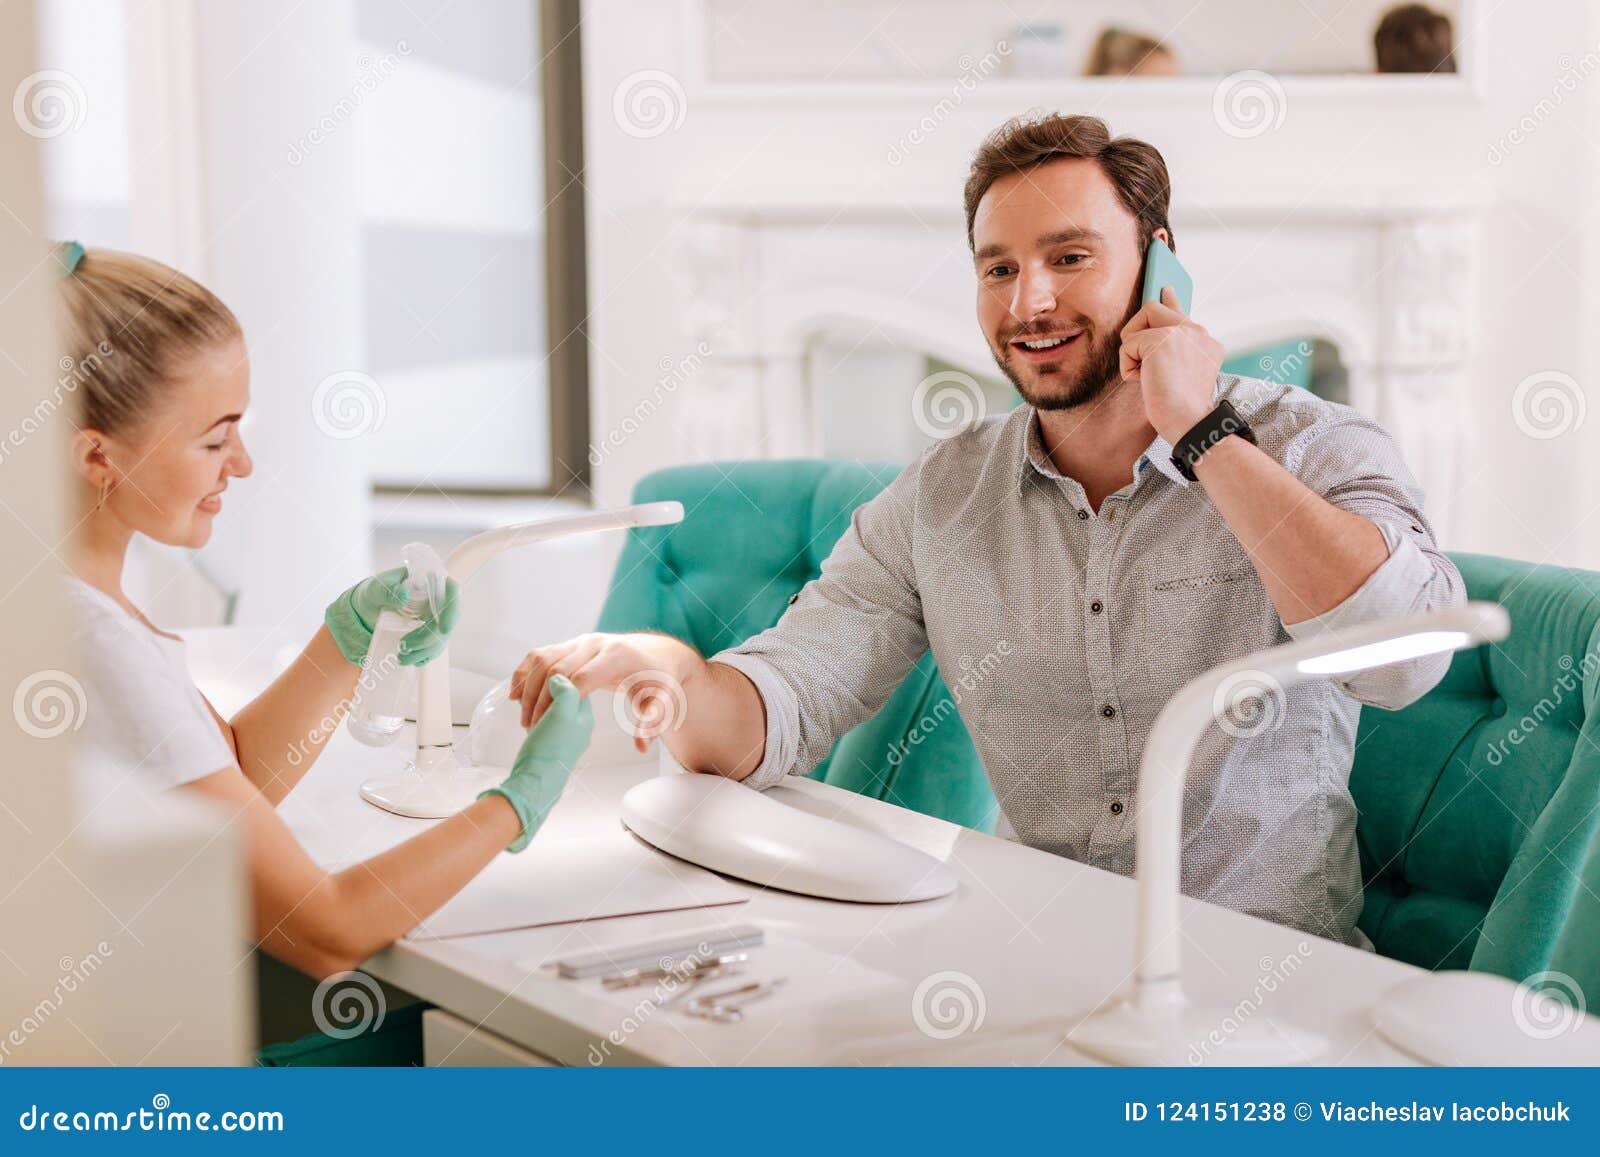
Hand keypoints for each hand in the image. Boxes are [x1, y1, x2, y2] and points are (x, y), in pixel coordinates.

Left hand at [324, 567, 461, 666]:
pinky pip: (436, 645)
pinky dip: (426, 655)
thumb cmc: (376, 592)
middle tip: (404, 646)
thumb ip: (387, 591)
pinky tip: (413, 660)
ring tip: (402, 657)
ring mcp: (437, 616)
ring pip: (442, 637)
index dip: (453, 610)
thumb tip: (404, 596)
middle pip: (448, 620)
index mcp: (430, 581)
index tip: (444, 629)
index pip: (452, 590)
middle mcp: (438, 599)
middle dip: (429, 638)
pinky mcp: (431, 631)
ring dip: (425, 650)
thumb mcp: (376, 589)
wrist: (371, 607)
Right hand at [479, 674, 593, 851]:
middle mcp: (578, 725)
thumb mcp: (563, 713)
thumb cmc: (549, 751)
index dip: (556, 680)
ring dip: (534, 703)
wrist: (533, 783)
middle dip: (542, 692)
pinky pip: (541, 718)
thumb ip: (567, 690)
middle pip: (562, 693)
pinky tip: (525, 720)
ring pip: (550, 704)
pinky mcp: (548, 741)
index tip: (541, 684)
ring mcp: (564, 734)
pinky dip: (531, 713)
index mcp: (585, 715)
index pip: (575, 683)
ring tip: (526, 712)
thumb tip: (559, 678)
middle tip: (530, 700)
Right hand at [510, 632, 698, 751]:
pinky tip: (516, 694)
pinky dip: (525, 672)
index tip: (550, 726)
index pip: (581, 677)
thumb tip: (640, 746)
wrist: (657, 655)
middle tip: (532, 728)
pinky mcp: (571, 645)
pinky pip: (541, 654)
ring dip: (527, 686)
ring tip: (523, 717)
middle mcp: (595, 644)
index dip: (562, 701)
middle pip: (557, 669)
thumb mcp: (662, 702)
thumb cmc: (659, 681)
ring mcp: (580, 642)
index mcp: (616, 656)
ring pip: (543, 659)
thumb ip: (652, 723)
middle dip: (541, 700)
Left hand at [1119, 285, 1225, 444]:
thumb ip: (1172, 350)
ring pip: (1140, 321)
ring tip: (1145, 374)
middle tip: (1138, 358)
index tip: (1166, 289)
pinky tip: (1143, 381)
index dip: (1171, 300)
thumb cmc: (1181, 409)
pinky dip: (1128, 366)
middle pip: (1153, 309)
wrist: (1189, 422)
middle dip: (1135, 332)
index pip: (1182, 311)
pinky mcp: (1162, 339)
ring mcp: (1182, 332)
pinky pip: (1128, 344)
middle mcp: (1197, 332)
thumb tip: (1147, 335)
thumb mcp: (1181, 373)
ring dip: (1132, 350)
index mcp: (1205, 341)